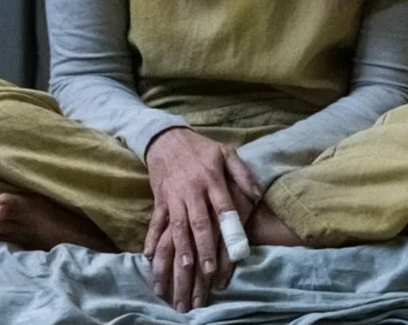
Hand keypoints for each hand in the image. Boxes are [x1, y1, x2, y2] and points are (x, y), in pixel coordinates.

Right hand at [143, 128, 259, 311]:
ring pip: (177, 225)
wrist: (166, 137)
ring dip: (180, 247)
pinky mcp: (160, 198)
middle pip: (198, 222)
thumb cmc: (200, 148)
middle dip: (203, 246)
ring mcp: (174, 195)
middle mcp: (192, 190)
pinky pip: (156, 220)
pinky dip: (152, 237)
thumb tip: (257, 194)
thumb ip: (243, 173)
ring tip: (185, 267)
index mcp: (211, 178)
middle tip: (208, 270)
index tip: (236, 249)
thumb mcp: (226, 152)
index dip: (229, 228)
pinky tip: (150, 254)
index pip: (223, 207)